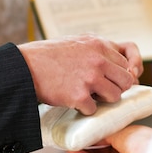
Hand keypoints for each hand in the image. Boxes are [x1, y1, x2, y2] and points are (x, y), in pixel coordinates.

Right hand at [18, 34, 142, 114]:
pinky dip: (84, 109)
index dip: (120, 75)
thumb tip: (124, 65)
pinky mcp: (79, 96)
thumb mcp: (78, 42)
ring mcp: (90, 78)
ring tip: (86, 96)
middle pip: (126, 81)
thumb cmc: (49, 55)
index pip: (126, 63)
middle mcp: (98, 60)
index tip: (112, 82)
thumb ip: (99, 50)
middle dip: (115, 88)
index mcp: (99, 45)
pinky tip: (72, 101)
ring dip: (102, 100)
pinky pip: (94, 109)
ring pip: (115, 97)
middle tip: (100, 91)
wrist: (25, 66)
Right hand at [68, 125, 151, 152]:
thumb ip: (103, 133)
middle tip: (69, 134)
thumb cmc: (142, 139)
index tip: (79, 127)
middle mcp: (122, 150)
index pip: (105, 135)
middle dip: (84, 141)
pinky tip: (73, 151)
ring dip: (81, 149)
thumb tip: (90, 132)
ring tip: (67, 141)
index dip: (92, 132)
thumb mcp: (118, 131)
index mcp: (127, 138)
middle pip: (98, 146)